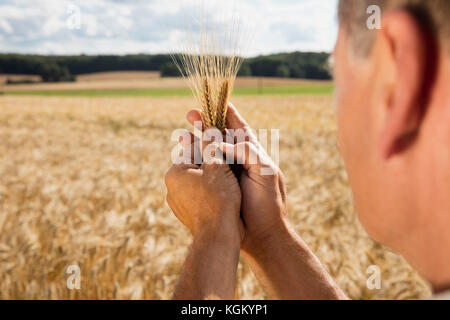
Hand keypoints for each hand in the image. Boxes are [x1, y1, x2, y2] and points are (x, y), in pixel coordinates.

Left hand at [165, 135, 243, 242]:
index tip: (219, 136)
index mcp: (174, 173)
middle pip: (193, 165)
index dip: (207, 141)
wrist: (217, 235)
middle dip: (209, 160)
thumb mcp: (217, 166)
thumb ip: (211, 145)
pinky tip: (224, 192)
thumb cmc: (219, 198)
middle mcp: (171, 188)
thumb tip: (207, 127)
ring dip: (210, 176)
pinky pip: (198, 197)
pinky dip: (209, 192)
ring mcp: (178, 204)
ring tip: (228, 174)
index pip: (190, 149)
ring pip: (196, 182)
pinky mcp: (187, 215)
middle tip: (225, 155)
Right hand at [186, 103, 288, 253]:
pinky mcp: (218, 186)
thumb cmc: (269, 203)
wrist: (263, 235)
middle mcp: (239, 160)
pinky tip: (182, 156)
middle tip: (190, 114)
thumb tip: (223, 142)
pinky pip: (203, 168)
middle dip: (204, 123)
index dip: (226, 112)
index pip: (238, 126)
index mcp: (253, 152)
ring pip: (208, 151)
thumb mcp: (265, 173)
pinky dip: (193, 159)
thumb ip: (248, 153)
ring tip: (181, 133)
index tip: (214, 99)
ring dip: (195, 141)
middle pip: (219, 135)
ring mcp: (227, 172)